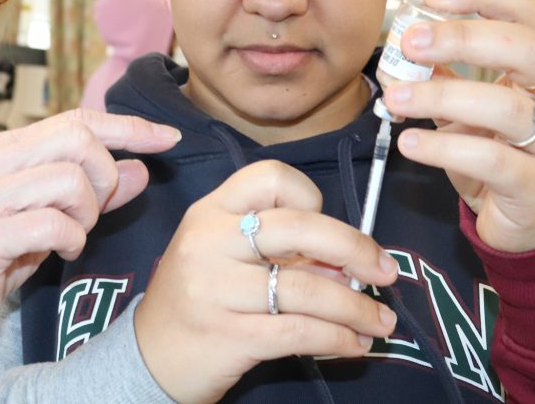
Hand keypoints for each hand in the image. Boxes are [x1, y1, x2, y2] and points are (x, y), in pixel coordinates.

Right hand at [0, 109, 180, 356]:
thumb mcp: (47, 220)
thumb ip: (93, 193)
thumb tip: (139, 167)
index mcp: (6, 149)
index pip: (78, 119)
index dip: (129, 127)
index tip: (168, 138)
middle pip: (78, 139)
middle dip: (105, 176)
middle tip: (94, 212)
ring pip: (70, 181)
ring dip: (87, 215)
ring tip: (70, 235)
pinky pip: (53, 224)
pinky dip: (71, 240)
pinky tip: (59, 251)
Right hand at [134, 161, 398, 403]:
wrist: (148, 356)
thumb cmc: (197, 296)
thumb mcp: (222, 255)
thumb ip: (277, 248)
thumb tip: (347, 264)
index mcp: (211, 211)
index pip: (270, 178)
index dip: (310, 197)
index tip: (326, 230)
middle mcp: (209, 241)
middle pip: (299, 228)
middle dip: (355, 249)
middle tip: (386, 273)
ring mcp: (215, 288)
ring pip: (306, 288)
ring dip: (356, 308)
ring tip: (381, 323)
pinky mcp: (228, 335)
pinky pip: (300, 331)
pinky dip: (339, 339)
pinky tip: (356, 346)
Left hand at [382, 0, 534, 252]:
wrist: (531, 222)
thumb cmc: (501, 150)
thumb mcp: (470, 103)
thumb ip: (442, 71)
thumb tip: (400, 42)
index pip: (525, 9)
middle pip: (524, 49)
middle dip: (462, 38)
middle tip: (409, 42)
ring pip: (505, 107)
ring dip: (440, 95)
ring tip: (396, 97)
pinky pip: (491, 160)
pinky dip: (444, 147)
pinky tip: (410, 143)